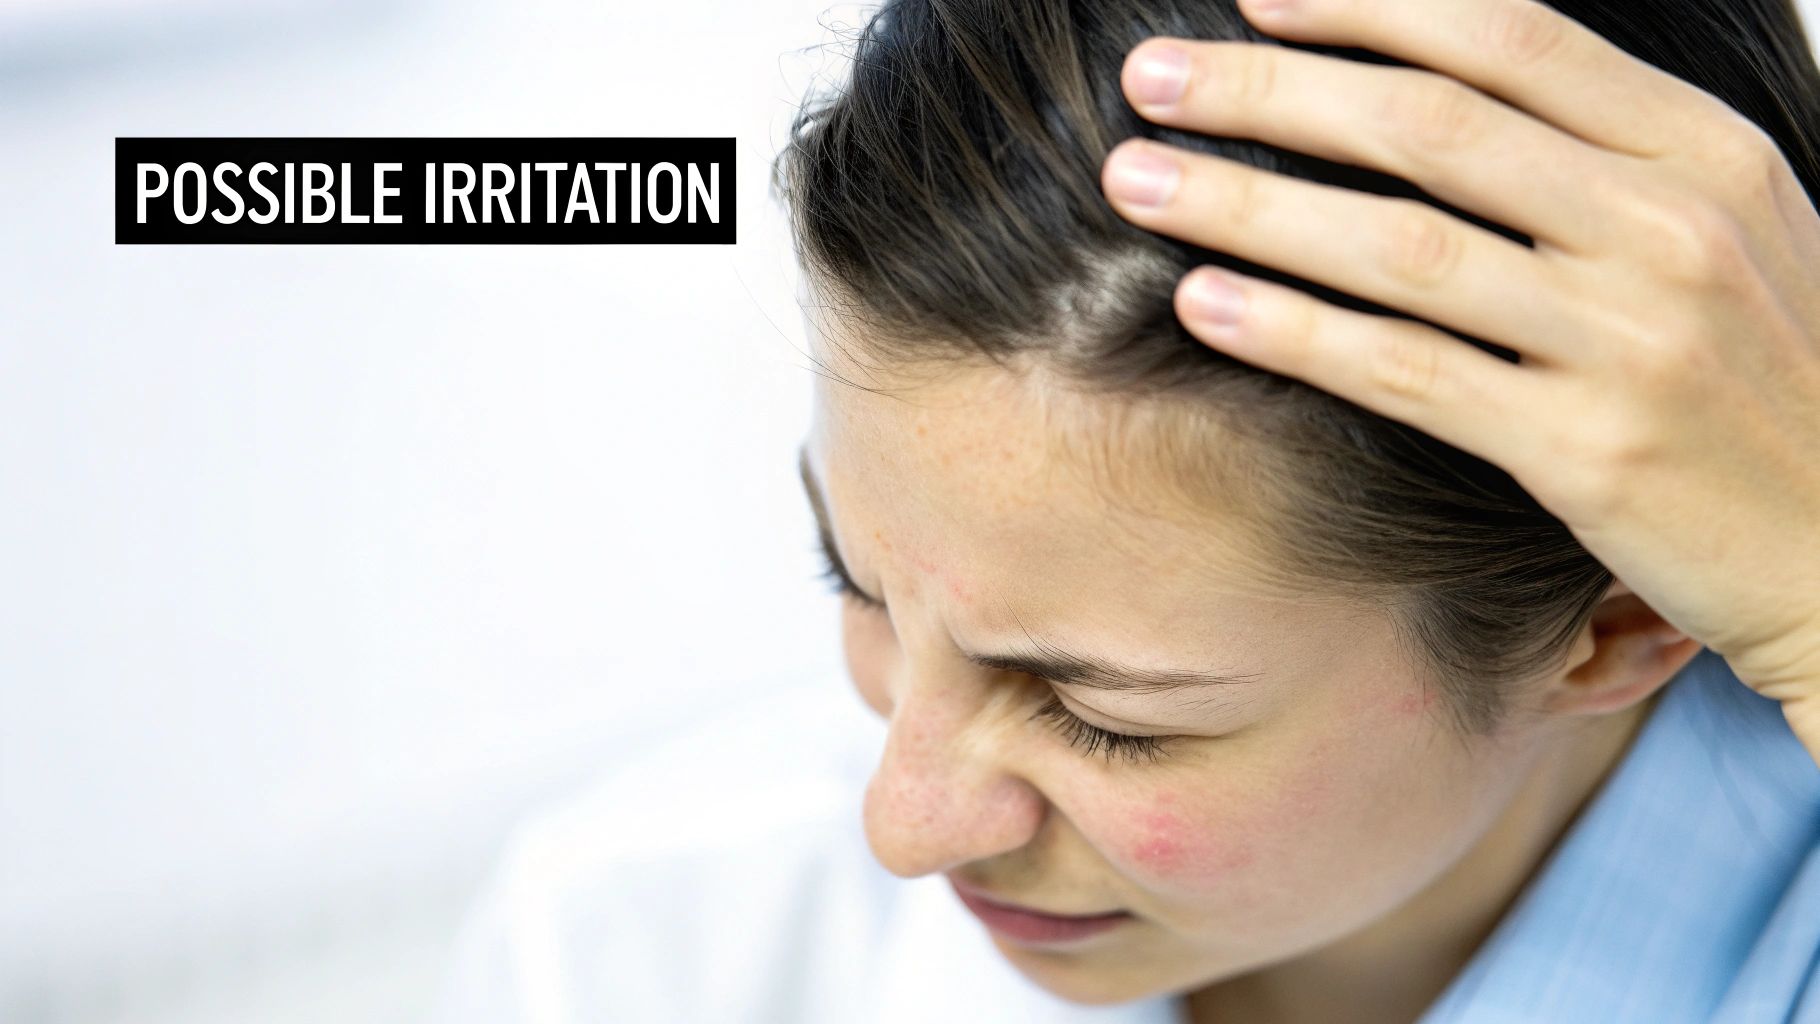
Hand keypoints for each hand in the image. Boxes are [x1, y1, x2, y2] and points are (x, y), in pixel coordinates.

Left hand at [1099, 0, 1819, 757]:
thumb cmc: (1774, 380)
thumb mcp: (1732, 229)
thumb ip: (1604, 155)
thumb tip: (1446, 86)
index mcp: (1704, 148)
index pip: (1509, 37)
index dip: (1365, 5)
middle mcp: (1668, 227)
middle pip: (1428, 125)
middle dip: (1267, 91)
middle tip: (1148, 74)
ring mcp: (1630, 340)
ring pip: (1400, 245)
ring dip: (1247, 205)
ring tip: (1135, 179)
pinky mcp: (1586, 451)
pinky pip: (1407, 373)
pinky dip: (1295, 333)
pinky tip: (1205, 304)